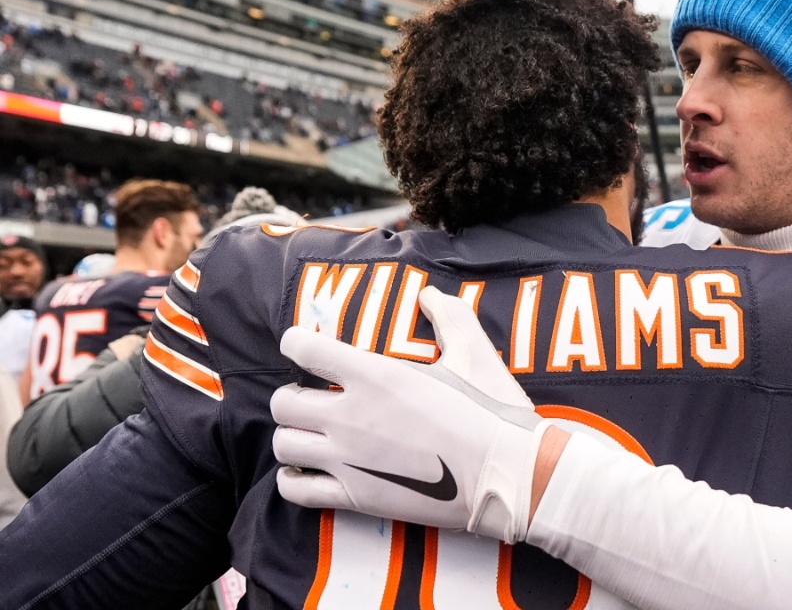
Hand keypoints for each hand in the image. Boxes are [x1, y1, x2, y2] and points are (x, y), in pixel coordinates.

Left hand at [272, 287, 549, 543]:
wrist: (507, 474)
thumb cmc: (491, 411)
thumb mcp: (474, 353)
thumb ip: (449, 316)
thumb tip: (430, 294)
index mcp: (374, 375)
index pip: (303, 350)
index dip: (296, 343)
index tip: (303, 346)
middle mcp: (350, 416)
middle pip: (284, 402)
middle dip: (292, 395)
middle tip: (312, 396)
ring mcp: (348, 460)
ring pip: (284, 445)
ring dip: (292, 436)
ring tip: (310, 434)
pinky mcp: (355, 497)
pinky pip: (295, 491)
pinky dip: (292, 480)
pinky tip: (306, 472)